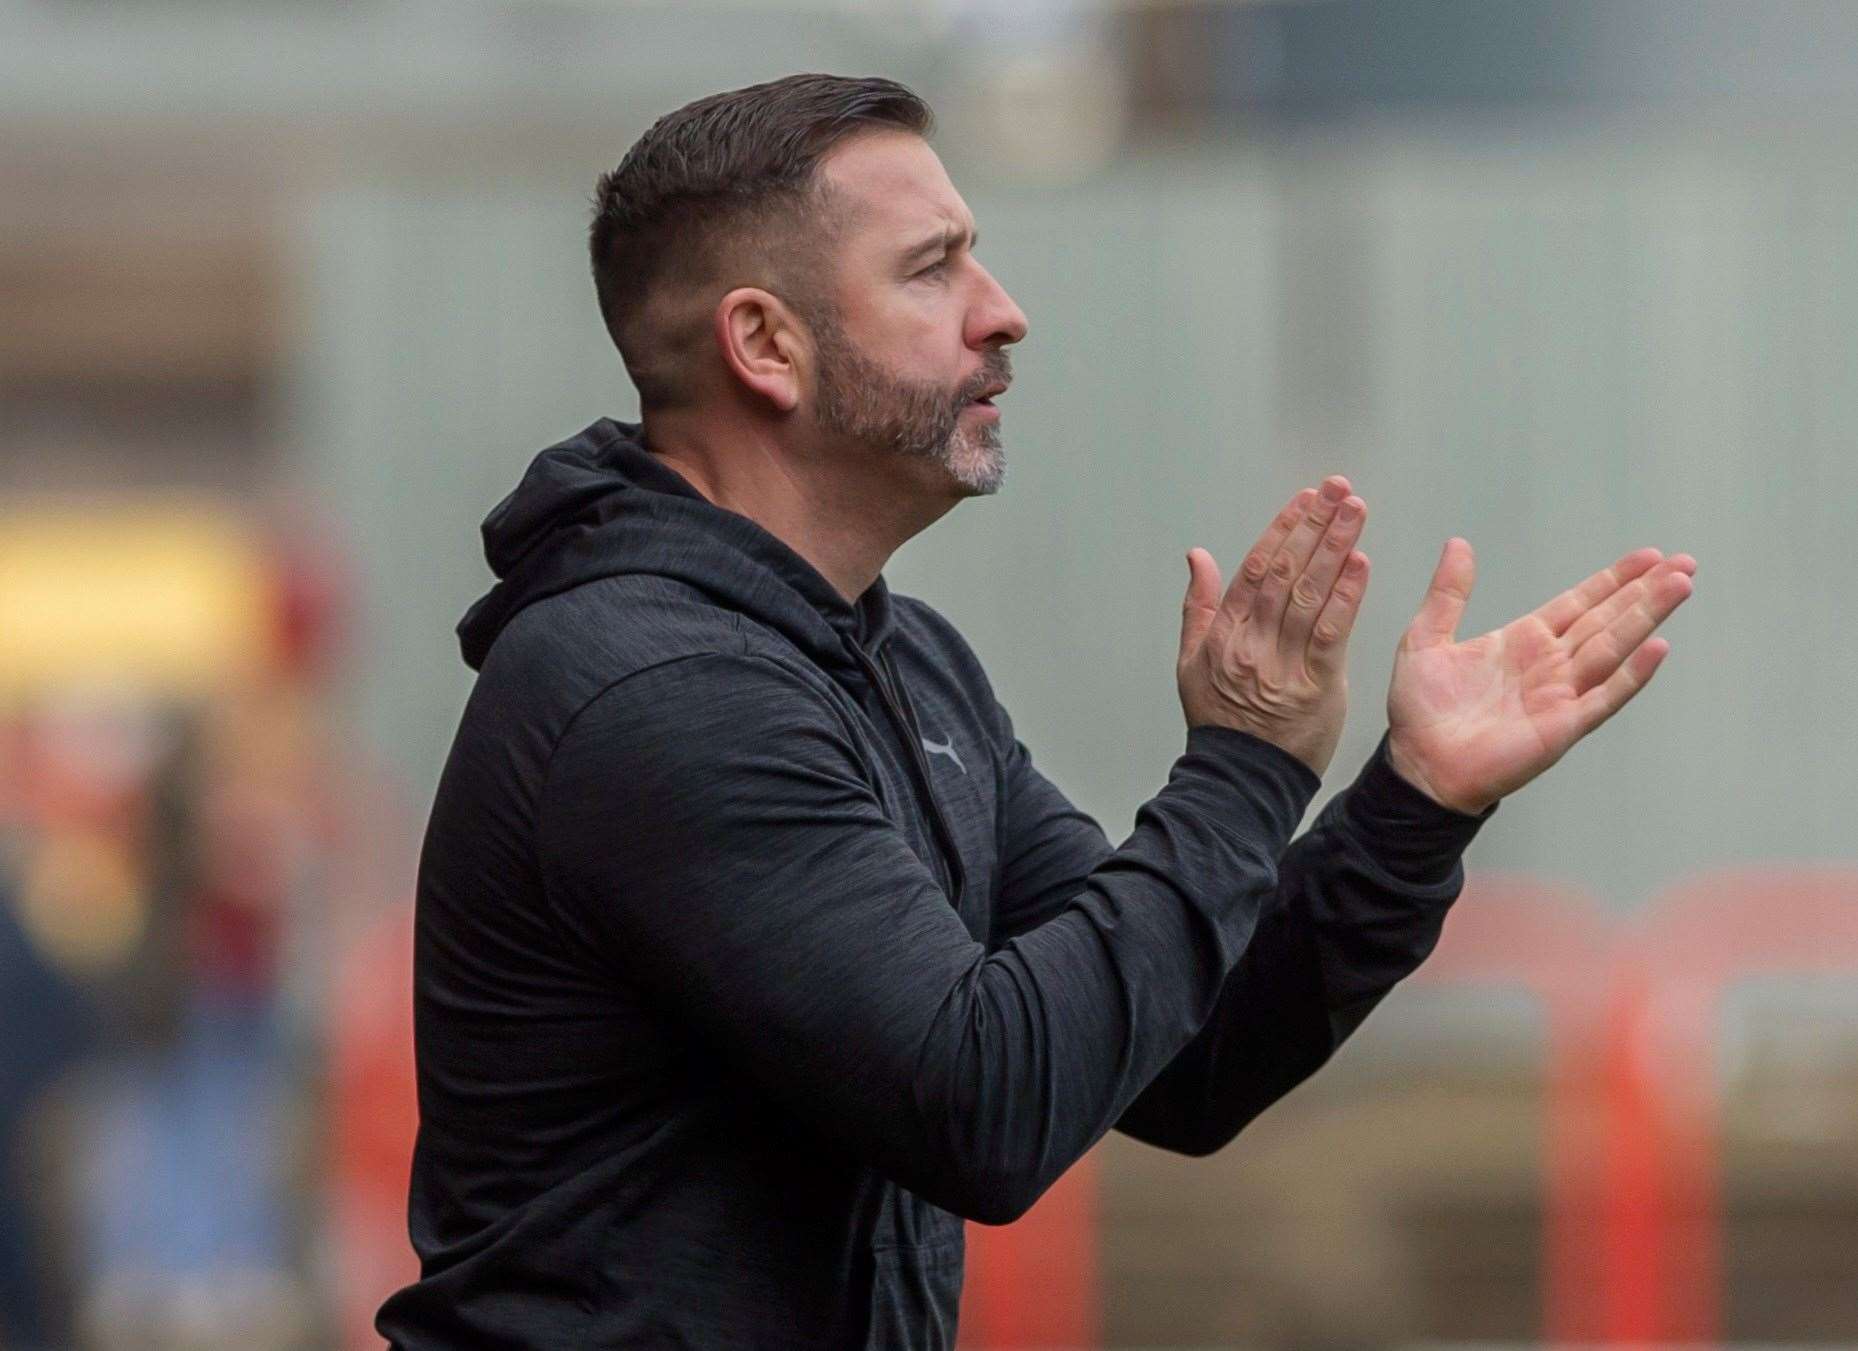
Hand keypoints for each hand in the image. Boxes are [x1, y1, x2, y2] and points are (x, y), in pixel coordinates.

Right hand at [1178, 476, 1370, 776]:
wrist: (1240, 778)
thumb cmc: (1220, 721)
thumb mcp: (1191, 662)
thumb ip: (1197, 606)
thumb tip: (1198, 556)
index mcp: (1224, 632)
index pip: (1256, 566)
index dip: (1283, 528)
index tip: (1305, 497)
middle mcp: (1251, 640)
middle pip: (1287, 570)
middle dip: (1315, 524)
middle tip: (1339, 490)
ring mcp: (1282, 662)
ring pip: (1310, 593)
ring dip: (1336, 547)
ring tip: (1355, 512)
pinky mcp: (1314, 685)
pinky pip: (1330, 632)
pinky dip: (1346, 595)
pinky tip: (1359, 564)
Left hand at [1385, 540, 1695, 813]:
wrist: (1417, 765)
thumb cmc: (1421, 711)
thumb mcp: (1425, 638)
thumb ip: (1448, 593)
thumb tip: (1458, 543)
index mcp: (1523, 641)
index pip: (1580, 603)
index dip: (1613, 580)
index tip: (1649, 556)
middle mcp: (1550, 665)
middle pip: (1607, 620)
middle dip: (1646, 592)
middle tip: (1685, 563)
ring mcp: (1560, 695)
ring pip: (1613, 648)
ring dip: (1647, 618)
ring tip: (1681, 586)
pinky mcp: (1562, 726)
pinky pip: (1604, 696)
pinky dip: (1632, 674)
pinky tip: (1657, 648)